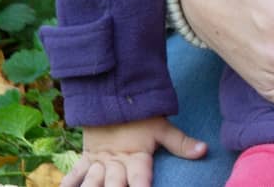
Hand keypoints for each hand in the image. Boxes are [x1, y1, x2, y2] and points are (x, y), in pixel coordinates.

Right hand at [62, 118, 201, 186]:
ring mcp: (99, 162)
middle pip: (113, 185)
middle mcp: (117, 162)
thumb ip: (181, 143)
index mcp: (137, 157)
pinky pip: (73, 175)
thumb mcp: (163, 128)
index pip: (141, 179)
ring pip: (91, 183)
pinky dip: (68, 185)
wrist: (114, 95)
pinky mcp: (86, 159)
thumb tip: (204, 150)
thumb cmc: (142, 116)